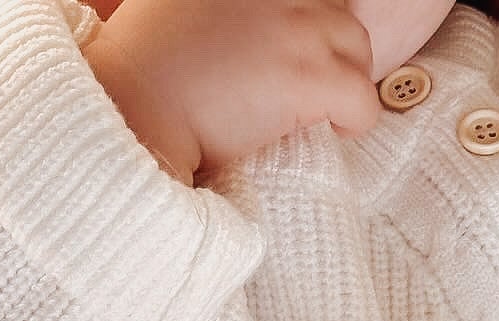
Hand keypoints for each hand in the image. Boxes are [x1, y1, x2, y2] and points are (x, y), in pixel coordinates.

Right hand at [90, 0, 381, 182]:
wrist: (136, 108)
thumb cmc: (144, 65)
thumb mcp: (179, 2)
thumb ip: (221, 3)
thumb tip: (247, 26)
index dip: (305, 23)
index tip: (288, 53)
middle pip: (339, 11)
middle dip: (331, 50)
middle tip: (307, 86)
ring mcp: (298, 26)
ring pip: (357, 49)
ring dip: (343, 81)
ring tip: (316, 110)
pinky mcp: (309, 77)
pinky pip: (362, 99)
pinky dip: (354, 120)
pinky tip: (329, 130)